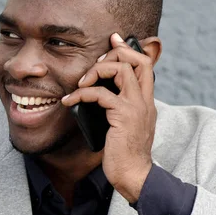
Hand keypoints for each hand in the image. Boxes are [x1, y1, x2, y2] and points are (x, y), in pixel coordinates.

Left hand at [61, 33, 155, 202]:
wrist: (133, 175)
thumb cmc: (124, 153)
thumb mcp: (123, 125)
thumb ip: (116, 108)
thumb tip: (95, 95)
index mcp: (145, 101)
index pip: (144, 64)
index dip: (128, 48)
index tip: (114, 39)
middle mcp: (144, 100)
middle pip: (137, 60)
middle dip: (114, 54)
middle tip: (94, 65)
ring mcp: (136, 107)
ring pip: (121, 70)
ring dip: (96, 72)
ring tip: (80, 84)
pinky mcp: (123, 116)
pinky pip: (100, 94)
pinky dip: (82, 94)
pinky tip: (70, 101)